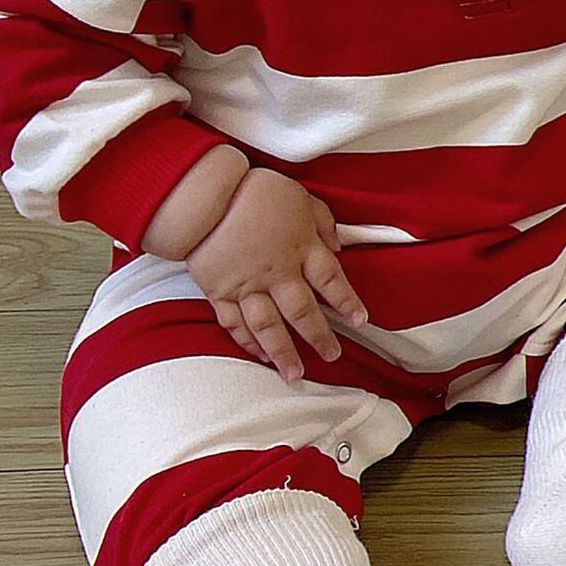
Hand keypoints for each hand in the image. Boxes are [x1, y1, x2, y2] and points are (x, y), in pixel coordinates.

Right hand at [185, 166, 367, 381]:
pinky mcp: (219, 292)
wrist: (205, 197)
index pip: (331, 280)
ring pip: (269, 327)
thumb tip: (337, 247)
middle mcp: (276, 272)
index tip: (360, 320)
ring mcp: (246, 286)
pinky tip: (260, 355)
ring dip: (284, 353)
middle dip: (319, 336)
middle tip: (331, 355)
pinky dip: (248, 342)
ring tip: (295, 374)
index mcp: (300, 247)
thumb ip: (323, 224)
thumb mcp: (302, 198)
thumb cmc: (255, 191)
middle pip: (303, 311)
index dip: (347, 301)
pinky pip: (236, 324)